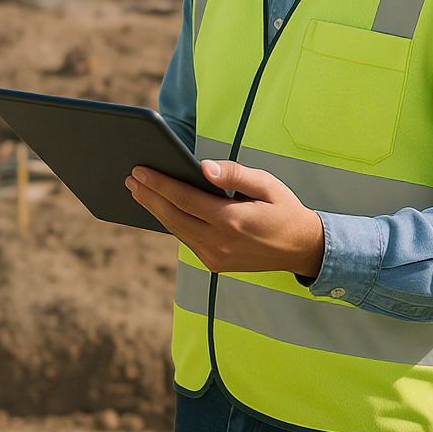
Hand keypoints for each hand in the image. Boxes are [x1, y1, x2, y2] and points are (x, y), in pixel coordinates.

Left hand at [125, 159, 324, 278]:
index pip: (184, 199)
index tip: (140, 171)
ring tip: (138, 189)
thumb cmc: (283, 210)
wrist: (302, 249)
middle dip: (148, 196)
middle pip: (172, 216)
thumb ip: (234, 174)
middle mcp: (219, 244)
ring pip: (176, 230)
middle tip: (129, 178)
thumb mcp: (266, 184)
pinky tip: (159, 207)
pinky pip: (186, 239)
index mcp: (232, 221)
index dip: (159, 184)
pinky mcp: (214, 264)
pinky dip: (170, 221)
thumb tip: (203, 167)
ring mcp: (215, 258)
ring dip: (154, 209)